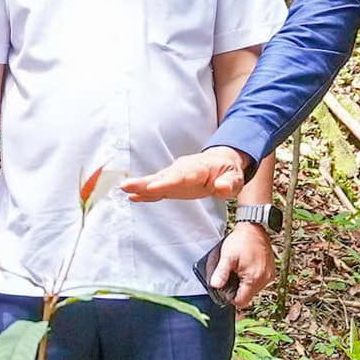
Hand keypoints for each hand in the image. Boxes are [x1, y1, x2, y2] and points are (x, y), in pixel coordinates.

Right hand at [122, 147, 247, 202]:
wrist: (220, 162)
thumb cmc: (228, 171)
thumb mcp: (235, 178)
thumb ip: (228, 184)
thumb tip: (221, 188)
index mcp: (198, 169)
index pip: (181, 176)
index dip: (167, 182)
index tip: (153, 187)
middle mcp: (182, 170)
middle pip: (162, 177)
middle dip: (145, 182)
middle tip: (126, 185)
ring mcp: (174, 176)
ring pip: (155, 181)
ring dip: (139, 186)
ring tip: (123, 189)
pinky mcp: (171, 184)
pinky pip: (156, 188)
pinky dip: (144, 192)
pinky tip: (132, 197)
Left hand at [210, 223, 276, 310]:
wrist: (254, 228)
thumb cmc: (241, 241)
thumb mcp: (227, 257)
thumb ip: (221, 273)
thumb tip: (215, 286)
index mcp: (254, 279)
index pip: (241, 301)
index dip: (231, 297)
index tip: (226, 287)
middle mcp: (264, 280)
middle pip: (248, 296)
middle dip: (238, 289)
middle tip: (232, 274)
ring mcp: (269, 275)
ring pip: (254, 289)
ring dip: (245, 283)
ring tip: (239, 269)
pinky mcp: (271, 270)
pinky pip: (260, 281)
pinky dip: (252, 277)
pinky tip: (246, 267)